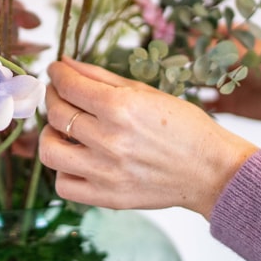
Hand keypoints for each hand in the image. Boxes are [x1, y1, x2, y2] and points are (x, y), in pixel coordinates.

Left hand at [39, 57, 257, 219]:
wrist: (212, 171)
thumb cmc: (185, 128)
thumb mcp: (146, 92)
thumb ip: (101, 77)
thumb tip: (66, 63)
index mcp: (121, 108)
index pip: (69, 85)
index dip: (56, 74)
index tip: (55, 71)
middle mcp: (110, 140)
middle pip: (57, 114)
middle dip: (53, 98)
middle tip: (60, 95)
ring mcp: (106, 172)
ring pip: (49, 151)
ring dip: (49, 135)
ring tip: (62, 130)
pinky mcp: (107, 197)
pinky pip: (63, 186)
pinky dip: (62, 171)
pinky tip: (75, 158)